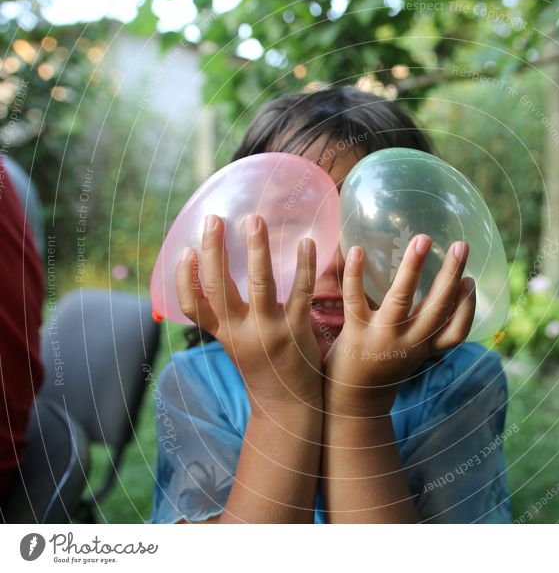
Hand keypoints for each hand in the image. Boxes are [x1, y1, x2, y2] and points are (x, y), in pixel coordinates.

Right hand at [176, 214, 322, 415]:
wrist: (288, 407)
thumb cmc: (262, 367)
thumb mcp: (236, 344)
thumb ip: (226, 317)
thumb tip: (216, 277)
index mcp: (222, 335)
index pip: (192, 306)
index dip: (183, 278)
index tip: (184, 249)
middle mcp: (241, 333)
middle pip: (219, 288)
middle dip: (214, 251)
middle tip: (214, 219)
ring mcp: (269, 332)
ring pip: (259, 284)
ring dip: (257, 249)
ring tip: (255, 220)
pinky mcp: (297, 331)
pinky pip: (300, 292)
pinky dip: (304, 266)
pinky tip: (307, 242)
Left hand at [323, 235, 475, 415]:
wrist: (352, 403)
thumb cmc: (384, 367)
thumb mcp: (412, 352)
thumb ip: (425, 327)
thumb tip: (444, 287)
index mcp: (425, 348)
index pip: (457, 332)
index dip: (467, 307)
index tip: (471, 281)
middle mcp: (409, 344)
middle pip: (437, 309)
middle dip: (451, 275)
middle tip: (461, 245)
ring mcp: (382, 338)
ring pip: (401, 300)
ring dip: (413, 268)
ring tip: (422, 240)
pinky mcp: (355, 334)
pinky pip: (355, 299)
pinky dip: (356, 274)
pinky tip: (358, 250)